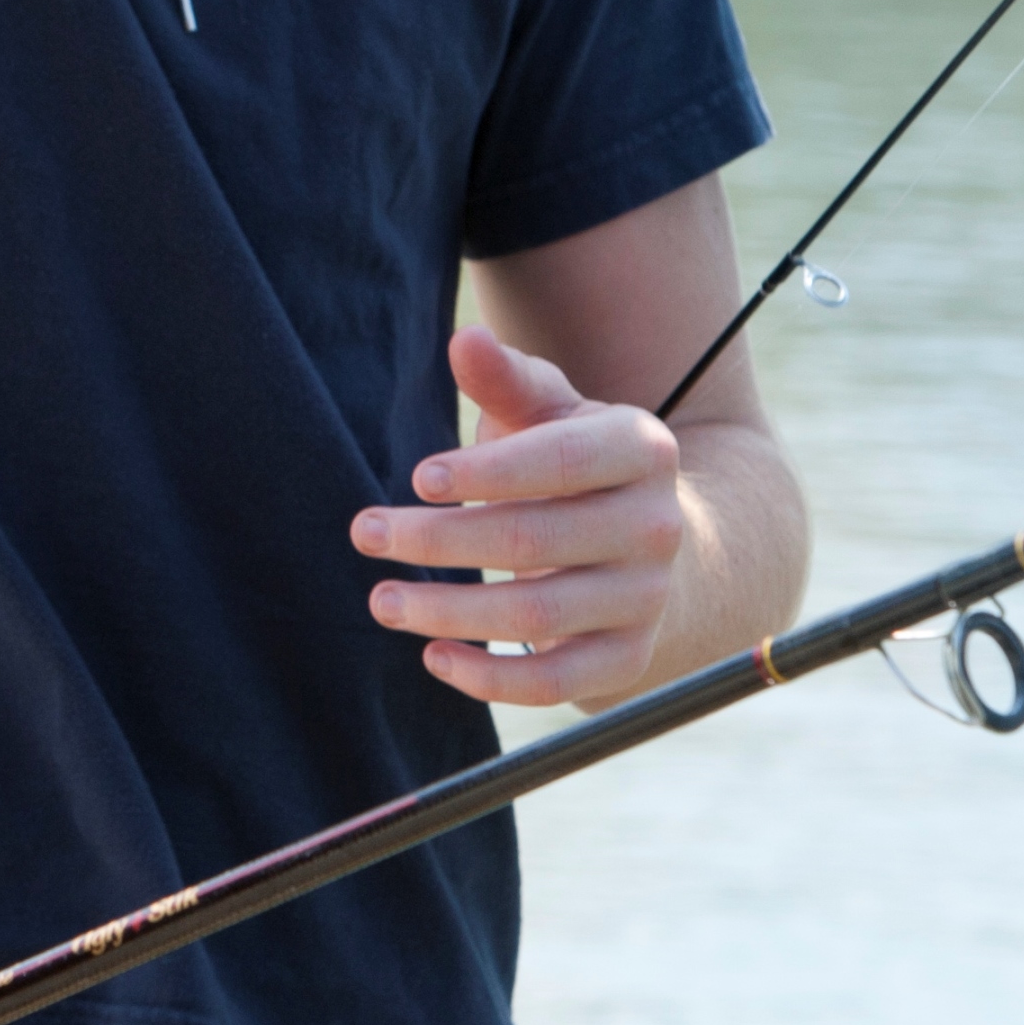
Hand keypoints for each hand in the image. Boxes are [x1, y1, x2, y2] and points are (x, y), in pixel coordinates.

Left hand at [351, 325, 690, 708]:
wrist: (652, 544)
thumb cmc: (574, 464)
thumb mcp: (549, 412)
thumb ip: (506, 380)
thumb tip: (466, 340)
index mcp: (642, 450)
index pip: (560, 461)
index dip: (486, 471)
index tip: (417, 478)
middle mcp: (658, 525)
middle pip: (534, 539)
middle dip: (438, 540)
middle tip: (365, 532)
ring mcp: (647, 598)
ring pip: (538, 617)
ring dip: (449, 612)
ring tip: (382, 599)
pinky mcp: (629, 659)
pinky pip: (557, 684)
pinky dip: (492, 680)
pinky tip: (434, 657)